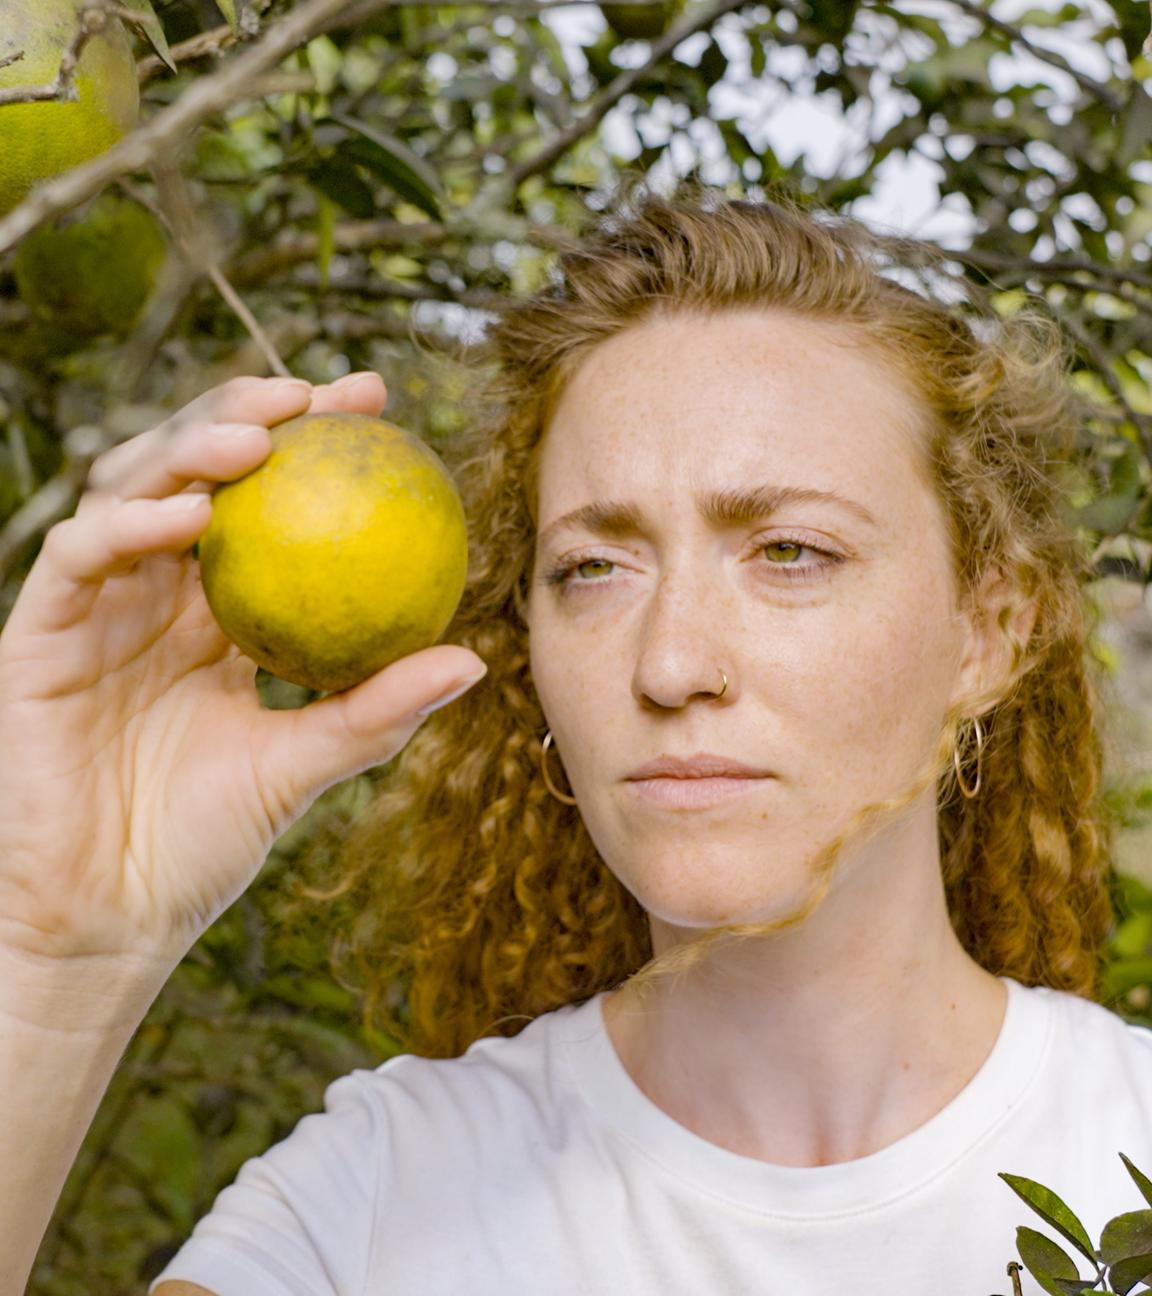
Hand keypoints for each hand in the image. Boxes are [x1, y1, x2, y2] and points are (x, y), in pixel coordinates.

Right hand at [0, 373, 485, 969]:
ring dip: (188, 447)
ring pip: (130, 489)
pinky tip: (192, 515)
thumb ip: (376, 711)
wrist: (108, 916)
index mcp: (216, 613)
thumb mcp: (305, 765)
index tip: (378, 406)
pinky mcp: (38, 633)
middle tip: (317, 391)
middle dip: (248, 413)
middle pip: (194, 470)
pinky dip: (129, 525)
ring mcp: (96, 606)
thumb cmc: (204, 845)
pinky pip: (79, 557)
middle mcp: (155, 593)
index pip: (267, 504)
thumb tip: (473, 659)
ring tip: (258, 433)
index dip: (313, 441)